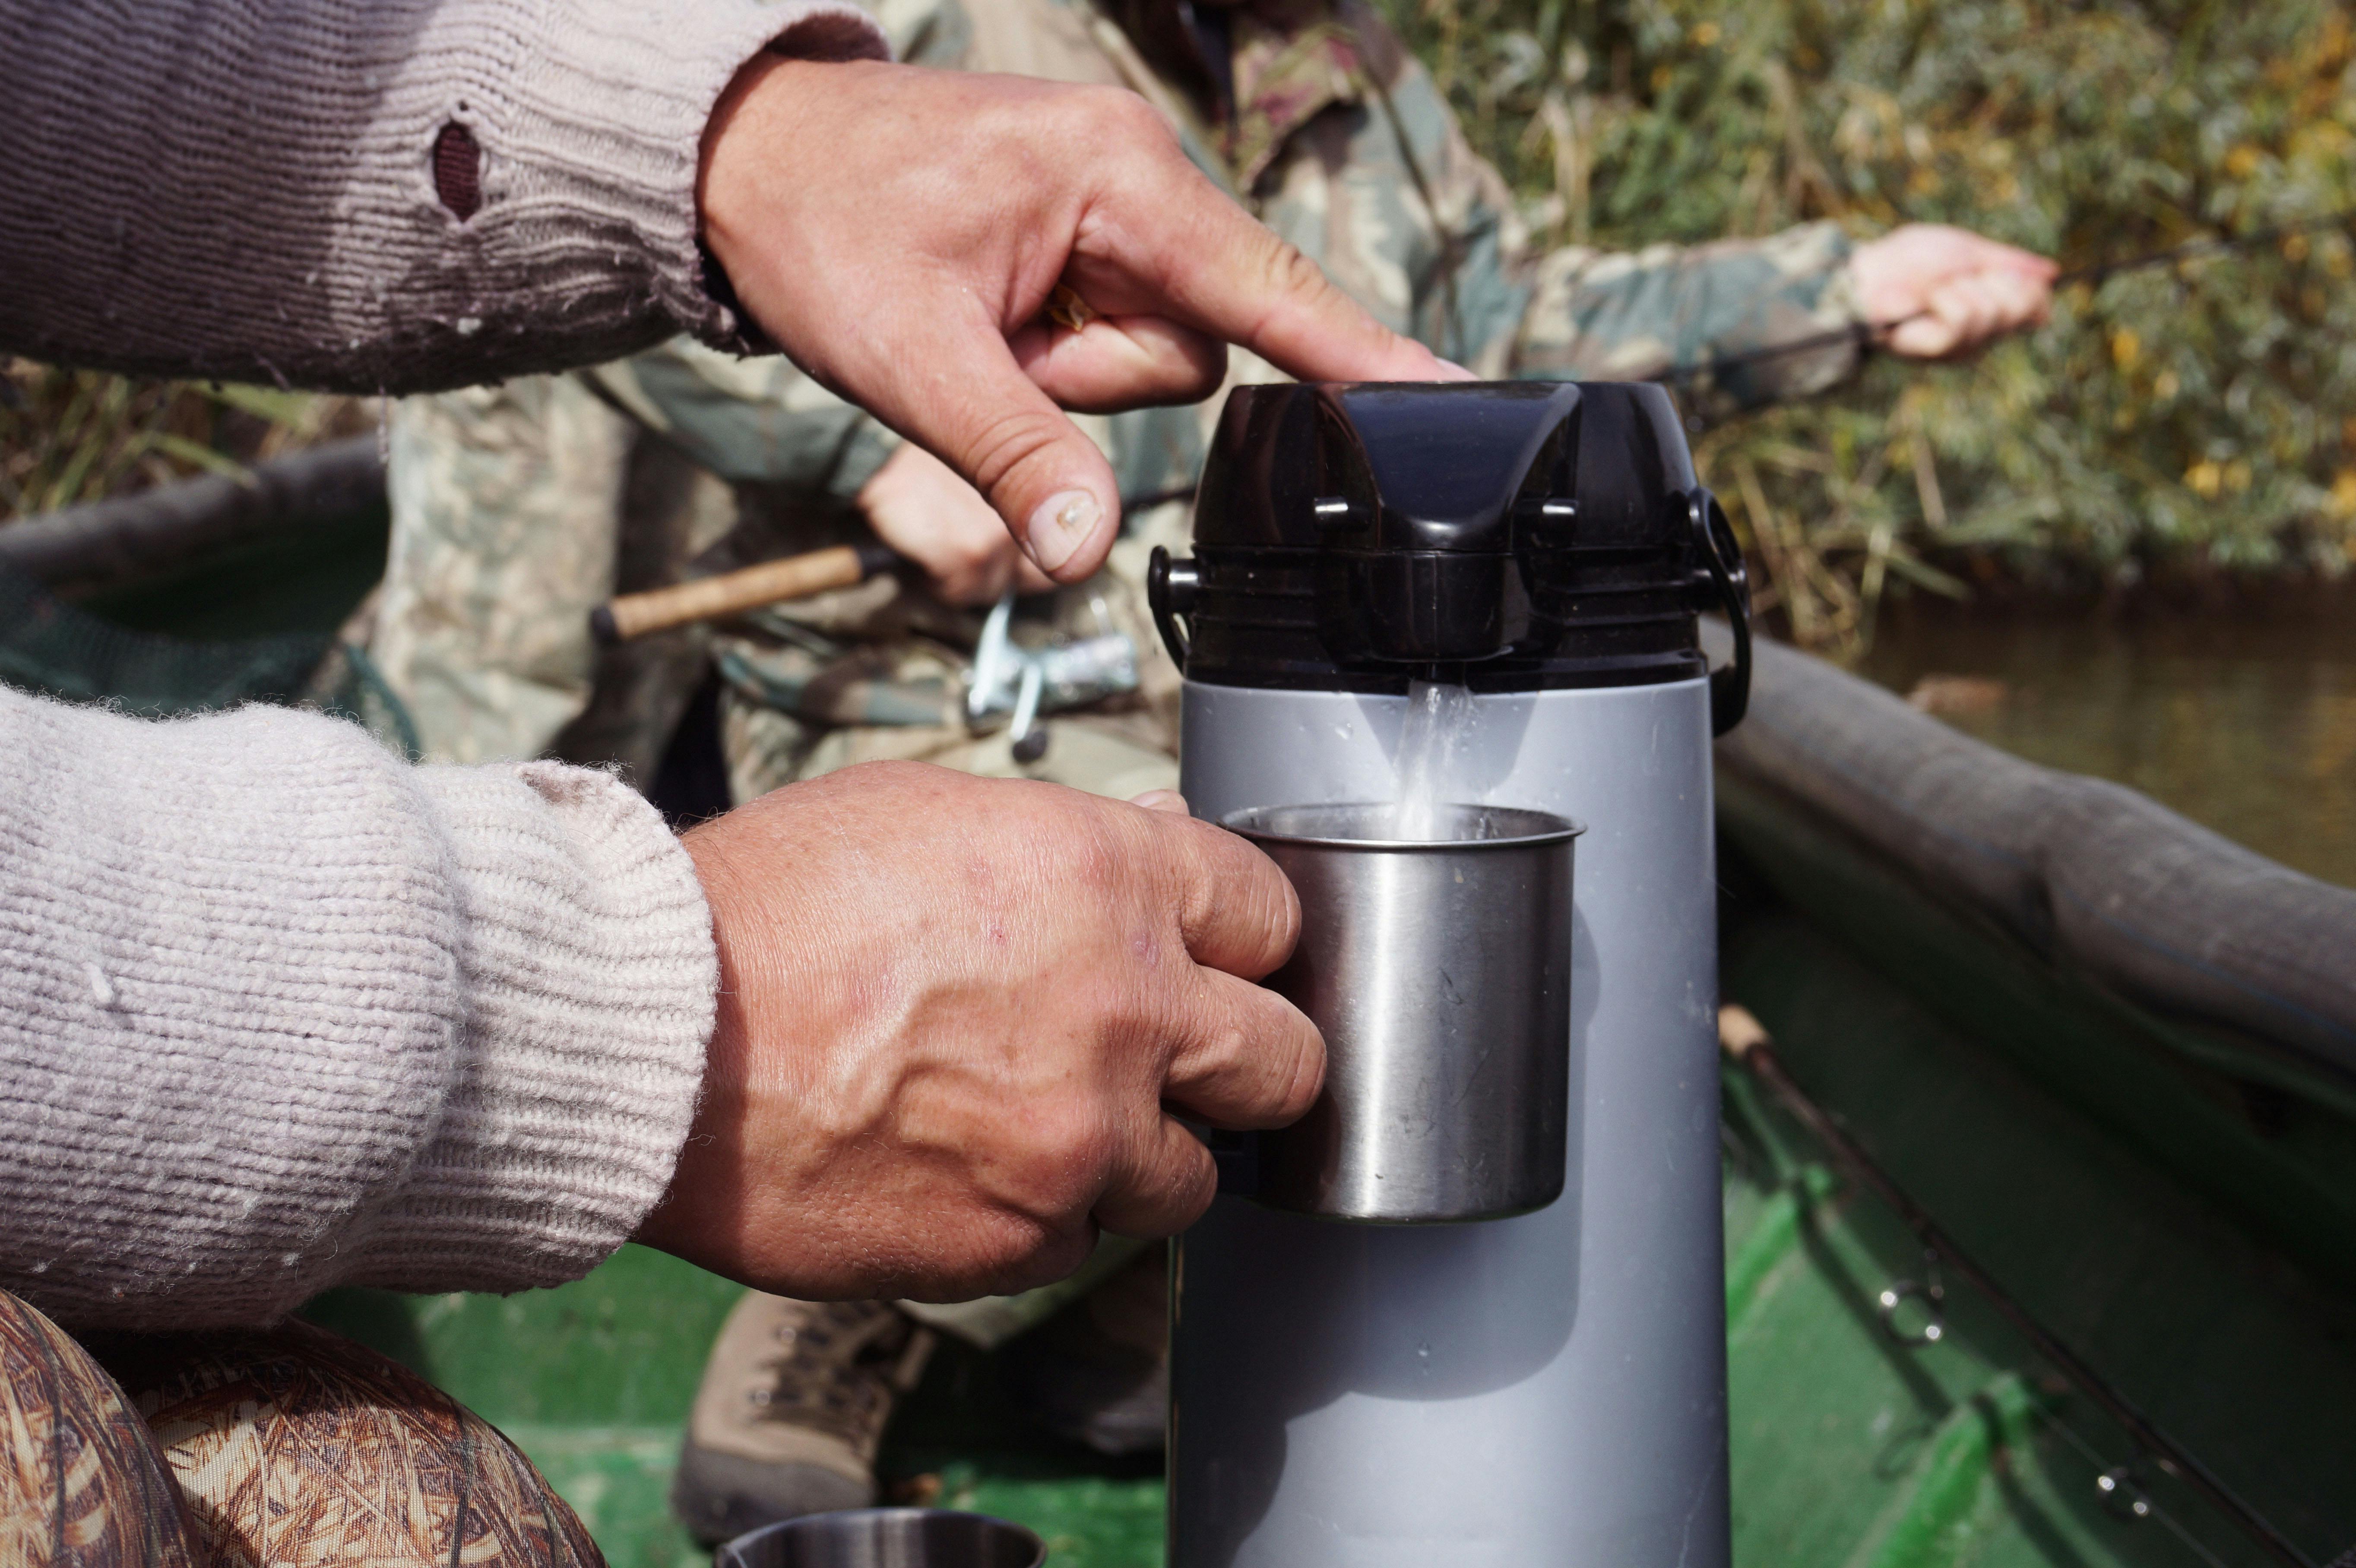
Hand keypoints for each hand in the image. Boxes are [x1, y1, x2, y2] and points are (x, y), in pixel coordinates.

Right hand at [636, 766, 1322, 1301]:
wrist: (659, 1031)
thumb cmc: (771, 906)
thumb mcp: (933, 812)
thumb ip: (1072, 839)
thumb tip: (1156, 838)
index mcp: (1113, 881)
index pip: (1275, 917)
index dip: (1250, 944)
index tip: (1224, 965)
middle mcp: (1126, 1011)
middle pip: (1286, 1064)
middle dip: (1246, 1064)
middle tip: (1188, 1065)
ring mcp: (1080, 1138)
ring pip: (1191, 1177)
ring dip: (1140, 1156)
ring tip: (1043, 1123)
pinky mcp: (1018, 1241)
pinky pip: (1082, 1242)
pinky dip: (1044, 1216)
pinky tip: (967, 1170)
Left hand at [699, 57, 1462, 584]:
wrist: (743, 159)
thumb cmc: (819, 228)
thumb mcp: (909, 359)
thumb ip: (1013, 458)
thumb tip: (1084, 552)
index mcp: (1119, 178)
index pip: (1273, 287)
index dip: (1361, 354)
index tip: (1457, 399)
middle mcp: (1138, 183)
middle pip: (1194, 347)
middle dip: (1091, 380)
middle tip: (987, 347)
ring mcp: (1118, 213)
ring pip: (1153, 355)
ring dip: (1064, 375)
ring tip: (974, 324)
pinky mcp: (1093, 243)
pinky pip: (1115, 336)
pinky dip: (1053, 356)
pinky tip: (987, 318)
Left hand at [1848, 224, 2055, 359]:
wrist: (1868, 274)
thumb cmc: (1909, 262)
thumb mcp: (1968, 251)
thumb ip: (2010, 263)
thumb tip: (2052, 273)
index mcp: (1992, 309)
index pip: (2037, 308)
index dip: (2027, 285)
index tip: (1993, 270)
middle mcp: (1984, 334)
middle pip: (2022, 307)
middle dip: (1992, 279)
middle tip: (1957, 278)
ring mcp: (1965, 346)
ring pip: (1993, 310)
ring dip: (1961, 287)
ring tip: (1935, 290)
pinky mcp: (1943, 351)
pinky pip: (1965, 317)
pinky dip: (1946, 298)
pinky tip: (1927, 302)